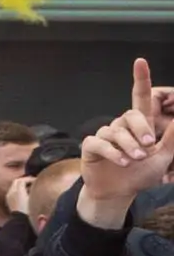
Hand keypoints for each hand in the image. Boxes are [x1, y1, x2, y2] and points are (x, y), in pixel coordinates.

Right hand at [76, 62, 173, 229]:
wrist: (119, 193)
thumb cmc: (141, 174)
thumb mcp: (163, 157)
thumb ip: (172, 138)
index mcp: (140, 126)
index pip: (140, 97)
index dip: (141, 79)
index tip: (140, 62)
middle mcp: (122, 127)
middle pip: (130, 115)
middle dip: (141, 129)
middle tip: (148, 145)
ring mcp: (105, 135)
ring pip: (116, 131)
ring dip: (129, 146)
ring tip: (135, 160)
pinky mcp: (91, 146)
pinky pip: (100, 143)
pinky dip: (113, 153)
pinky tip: (122, 162)